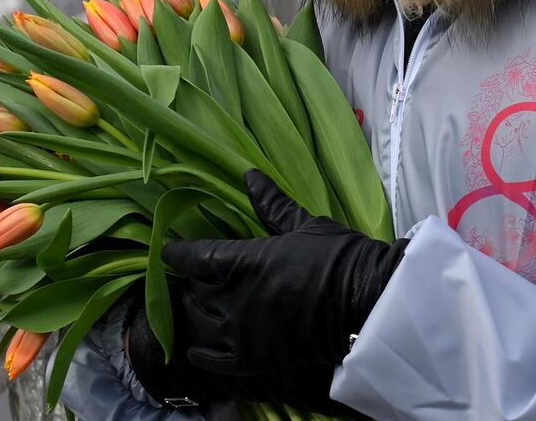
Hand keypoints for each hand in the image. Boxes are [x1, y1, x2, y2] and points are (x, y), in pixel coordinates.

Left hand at [131, 170, 406, 413]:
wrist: (367, 300)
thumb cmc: (339, 256)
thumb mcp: (305, 225)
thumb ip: (272, 205)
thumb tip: (250, 175)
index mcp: (245, 261)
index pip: (197, 257)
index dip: (179, 252)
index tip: (168, 249)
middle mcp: (236, 297)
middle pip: (198, 290)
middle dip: (196, 283)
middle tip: (198, 277)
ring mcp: (243, 331)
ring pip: (203, 322)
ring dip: (199, 313)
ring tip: (202, 307)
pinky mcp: (255, 357)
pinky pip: (216, 360)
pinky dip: (203, 355)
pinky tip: (196, 350)